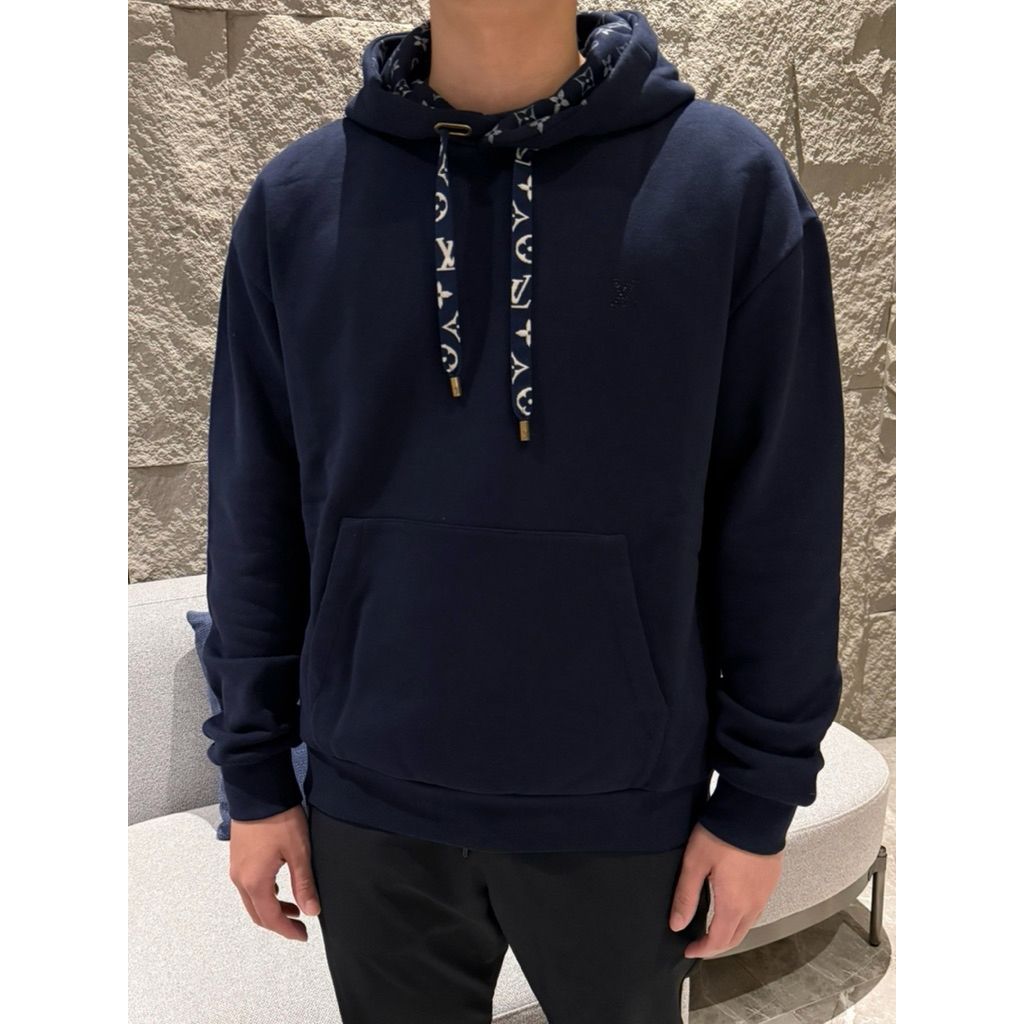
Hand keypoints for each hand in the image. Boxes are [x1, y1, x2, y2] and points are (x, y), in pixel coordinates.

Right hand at [228, 804, 320, 940]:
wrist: (257, 790)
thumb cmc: (279, 819)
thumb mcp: (298, 852)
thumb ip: (304, 884)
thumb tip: (312, 911)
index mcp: (255, 882)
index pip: (270, 918)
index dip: (287, 931)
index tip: (303, 936)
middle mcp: (240, 879)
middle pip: (257, 913)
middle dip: (278, 923)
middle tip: (300, 926)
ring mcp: (236, 868)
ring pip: (252, 899)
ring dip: (271, 907)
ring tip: (295, 905)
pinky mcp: (237, 856)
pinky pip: (249, 885)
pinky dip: (264, 893)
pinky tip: (280, 886)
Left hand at [668, 822, 782, 956]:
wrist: (755, 810)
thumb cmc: (724, 833)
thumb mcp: (695, 862)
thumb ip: (686, 895)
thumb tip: (677, 924)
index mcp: (734, 904)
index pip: (719, 941)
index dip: (703, 950)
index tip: (689, 950)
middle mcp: (753, 904)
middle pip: (736, 937)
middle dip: (717, 945)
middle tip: (700, 943)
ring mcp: (765, 892)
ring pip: (748, 923)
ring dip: (731, 931)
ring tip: (713, 926)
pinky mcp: (771, 879)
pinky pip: (757, 907)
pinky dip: (743, 915)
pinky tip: (732, 904)